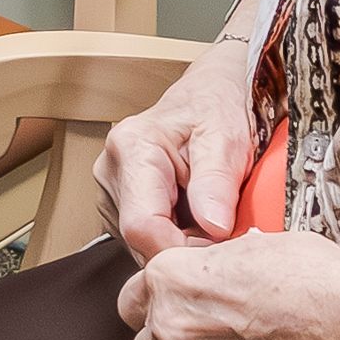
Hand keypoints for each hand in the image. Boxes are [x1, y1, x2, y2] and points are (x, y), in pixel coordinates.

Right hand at [102, 76, 261, 262]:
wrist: (211, 92)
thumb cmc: (217, 106)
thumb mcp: (227, 138)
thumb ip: (217, 182)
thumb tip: (214, 226)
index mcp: (133, 148)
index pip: (143, 227)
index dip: (183, 248)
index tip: (219, 244)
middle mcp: (111, 169)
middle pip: (140, 239)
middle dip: (184, 246)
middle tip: (221, 229)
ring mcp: (111, 188)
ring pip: (141, 243)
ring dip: (179, 242)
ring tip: (208, 216)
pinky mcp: (119, 202)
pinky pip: (143, 237)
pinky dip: (173, 236)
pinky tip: (192, 216)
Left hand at [117, 229, 339, 339]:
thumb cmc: (318, 280)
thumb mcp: (256, 245)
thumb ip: (213, 262)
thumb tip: (206, 269)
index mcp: (172, 280)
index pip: (137, 287)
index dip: (162, 286)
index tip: (184, 288)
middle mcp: (173, 329)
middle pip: (140, 333)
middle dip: (160, 326)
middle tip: (196, 319)